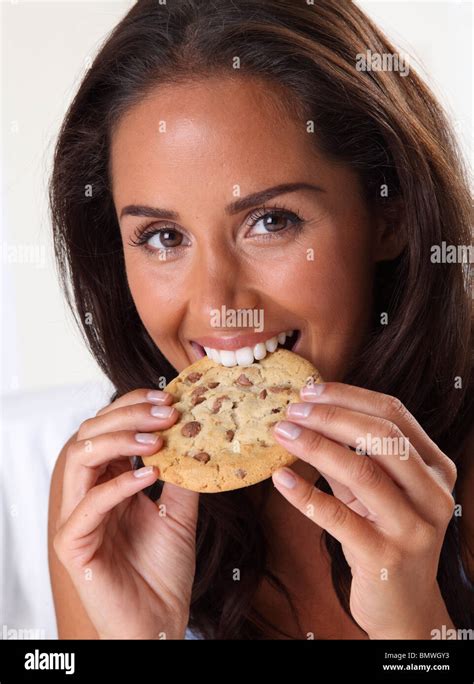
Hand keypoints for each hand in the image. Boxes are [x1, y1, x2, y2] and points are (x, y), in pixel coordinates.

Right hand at [53, 388, 198, 639]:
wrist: (160, 623)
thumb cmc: (164, 570)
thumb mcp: (179, 511)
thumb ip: (181, 474)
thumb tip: (198, 433)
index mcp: (107, 482)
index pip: (107, 428)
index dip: (134, 407)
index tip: (171, 399)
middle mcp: (87, 493)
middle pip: (90, 432)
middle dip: (128, 414)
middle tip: (167, 411)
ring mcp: (76, 517)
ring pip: (79, 457)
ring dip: (119, 439)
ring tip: (157, 439)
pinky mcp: (72, 543)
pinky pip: (88, 504)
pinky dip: (118, 483)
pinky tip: (148, 475)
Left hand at [271, 382, 456, 638]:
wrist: (403, 604)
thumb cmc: (385, 535)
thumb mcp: (375, 491)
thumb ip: (353, 454)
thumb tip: (309, 413)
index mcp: (435, 468)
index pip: (394, 414)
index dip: (349, 396)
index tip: (310, 390)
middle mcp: (432, 494)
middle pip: (381, 436)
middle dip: (330, 416)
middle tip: (292, 410)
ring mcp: (413, 527)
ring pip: (362, 471)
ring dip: (315, 446)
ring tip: (282, 434)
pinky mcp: (385, 557)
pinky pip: (338, 517)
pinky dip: (304, 494)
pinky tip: (280, 478)